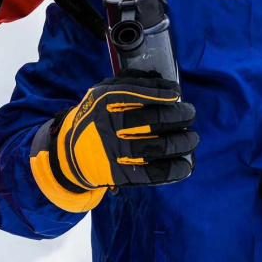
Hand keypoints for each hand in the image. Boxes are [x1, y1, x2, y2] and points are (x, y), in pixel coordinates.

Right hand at [29, 72, 197, 211]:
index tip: (177, 94)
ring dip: (182, 142)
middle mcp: (109, 125)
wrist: (69, 153)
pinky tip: (185, 165)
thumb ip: (131, 86)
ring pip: (158, 146)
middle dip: (180, 115)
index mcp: (103, 102)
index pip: (137, 94)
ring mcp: (115, 151)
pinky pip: (152, 173)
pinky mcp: (119, 175)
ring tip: (192, 138)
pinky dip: (173, 169)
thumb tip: (169, 88)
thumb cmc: (94, 118)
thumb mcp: (102, 94)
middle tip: (190, 113)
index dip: (162, 94)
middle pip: (154, 120)